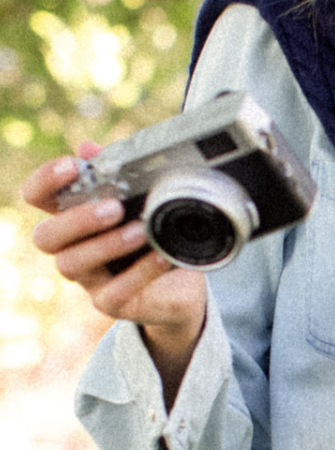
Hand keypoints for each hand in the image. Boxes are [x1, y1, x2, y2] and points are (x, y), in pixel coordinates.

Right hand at [23, 145, 206, 404]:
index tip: (72, 165)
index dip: (45, 181)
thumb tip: (87, 147)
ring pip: (72, 264)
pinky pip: (116, 291)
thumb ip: (115, 172)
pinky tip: (160, 256)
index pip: (37, 197)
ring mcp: (88, 279)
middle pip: (46, 237)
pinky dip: (140, 272)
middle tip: (114, 207)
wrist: (182, 282)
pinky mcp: (111, 302)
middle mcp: (71, 248)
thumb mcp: (141, 199)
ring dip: (107, 245)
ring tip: (140, 231)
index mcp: (73, 217)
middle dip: (76, 220)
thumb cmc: (154, 233)